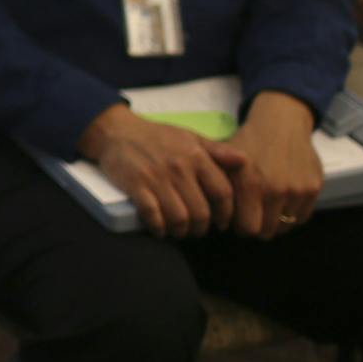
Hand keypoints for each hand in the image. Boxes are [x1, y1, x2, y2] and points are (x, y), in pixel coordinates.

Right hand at [79, 104, 246, 238]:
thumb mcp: (190, 137)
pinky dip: (158, 228)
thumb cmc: (158, 136)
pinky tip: (160, 229)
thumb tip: (245, 160)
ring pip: (179, 218)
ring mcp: (156, 178)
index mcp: (196, 156)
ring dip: (180, 231)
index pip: (222, 193)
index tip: (222, 223)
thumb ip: (218, 150)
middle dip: (201, 228)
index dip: (226, 213)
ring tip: (179, 230)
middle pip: (201, 212)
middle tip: (197, 230)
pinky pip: (153, 216)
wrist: (117, 130)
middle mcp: (179, 167)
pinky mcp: (136, 185)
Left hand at [223, 92, 321, 238]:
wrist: (280, 123)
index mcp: (249, 182)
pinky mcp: (313, 189)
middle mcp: (275, 189)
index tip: (236, 219)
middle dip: (256, 227)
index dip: (239, 227)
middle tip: (251, 216)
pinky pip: (302, 217)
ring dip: (274, 221)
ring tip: (265, 208)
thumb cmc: (247, 142)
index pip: (246, 229)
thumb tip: (206, 211)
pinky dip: (291, 215)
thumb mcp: (224, 158)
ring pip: (285, 227)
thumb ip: (215, 183)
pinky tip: (281, 202)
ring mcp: (297, 190)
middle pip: (266, 232)